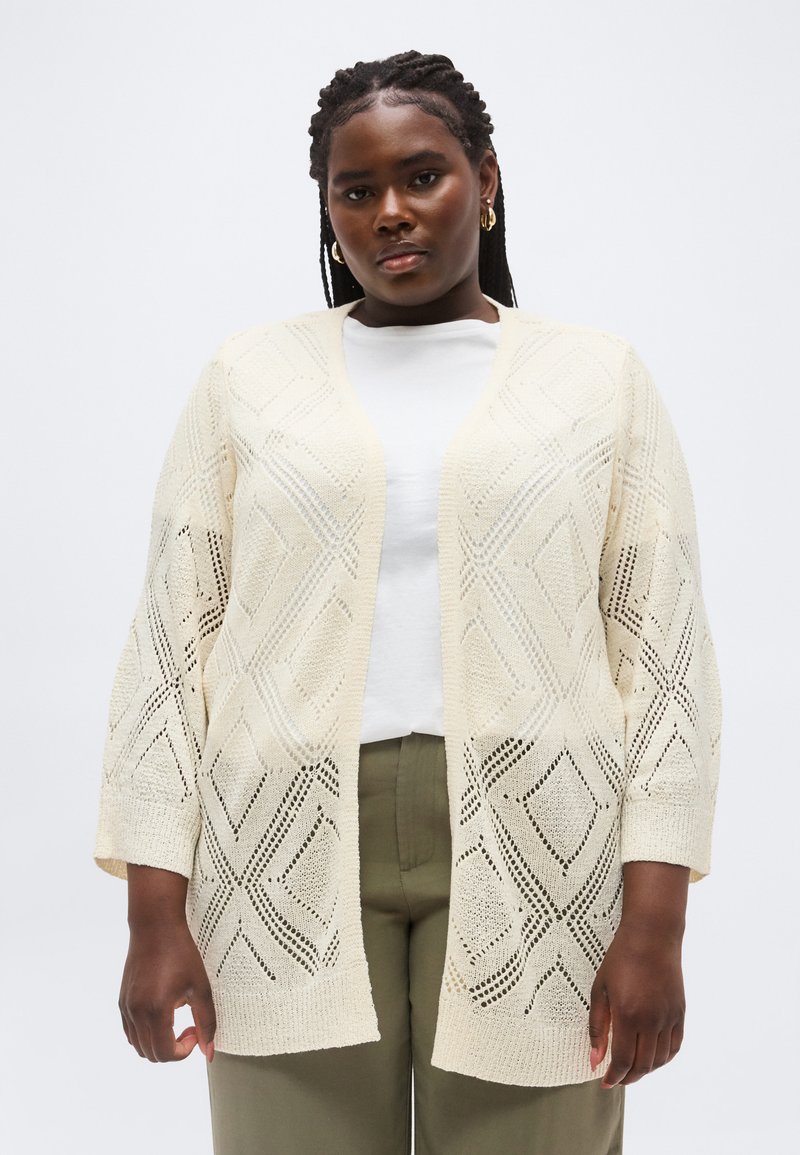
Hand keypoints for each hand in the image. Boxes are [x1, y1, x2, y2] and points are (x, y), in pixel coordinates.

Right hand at [118, 918, 216, 1062]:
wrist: (155, 926)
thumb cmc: (181, 952)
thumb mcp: (200, 987)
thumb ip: (207, 1023)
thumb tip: (208, 1053)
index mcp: (155, 1010)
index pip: (164, 1053)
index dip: (183, 1051)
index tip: (195, 1033)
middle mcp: (136, 1012)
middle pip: (150, 1054)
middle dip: (172, 1049)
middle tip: (190, 1028)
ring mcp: (126, 1007)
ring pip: (138, 1045)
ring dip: (158, 1043)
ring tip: (177, 1020)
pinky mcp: (123, 1001)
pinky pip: (130, 1032)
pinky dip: (146, 1034)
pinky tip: (164, 1014)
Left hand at [588, 919, 684, 1086]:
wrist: (652, 936)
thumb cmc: (621, 959)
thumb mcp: (600, 990)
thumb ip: (598, 1027)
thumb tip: (595, 1060)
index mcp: (628, 1014)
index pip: (624, 1060)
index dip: (614, 1076)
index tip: (605, 1082)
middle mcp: (652, 1019)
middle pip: (643, 1065)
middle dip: (628, 1078)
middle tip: (616, 1078)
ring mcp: (669, 1017)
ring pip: (660, 1060)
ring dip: (645, 1070)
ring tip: (632, 1069)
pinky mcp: (680, 1012)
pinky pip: (675, 1046)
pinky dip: (663, 1058)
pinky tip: (652, 1057)